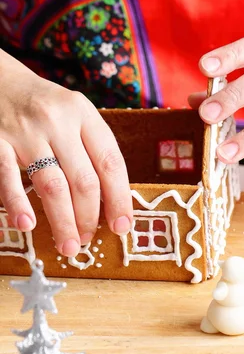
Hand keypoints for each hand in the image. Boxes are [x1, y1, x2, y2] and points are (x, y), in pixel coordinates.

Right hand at [0, 51, 132, 256]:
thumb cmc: (44, 108)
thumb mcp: (75, 115)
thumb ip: (91, 149)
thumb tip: (111, 203)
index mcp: (83, 114)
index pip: (110, 162)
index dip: (120, 199)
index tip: (122, 226)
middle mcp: (57, 121)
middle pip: (83, 180)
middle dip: (89, 217)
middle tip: (87, 240)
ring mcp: (25, 132)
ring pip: (52, 185)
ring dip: (63, 221)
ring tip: (69, 245)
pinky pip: (8, 178)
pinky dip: (17, 203)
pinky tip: (27, 224)